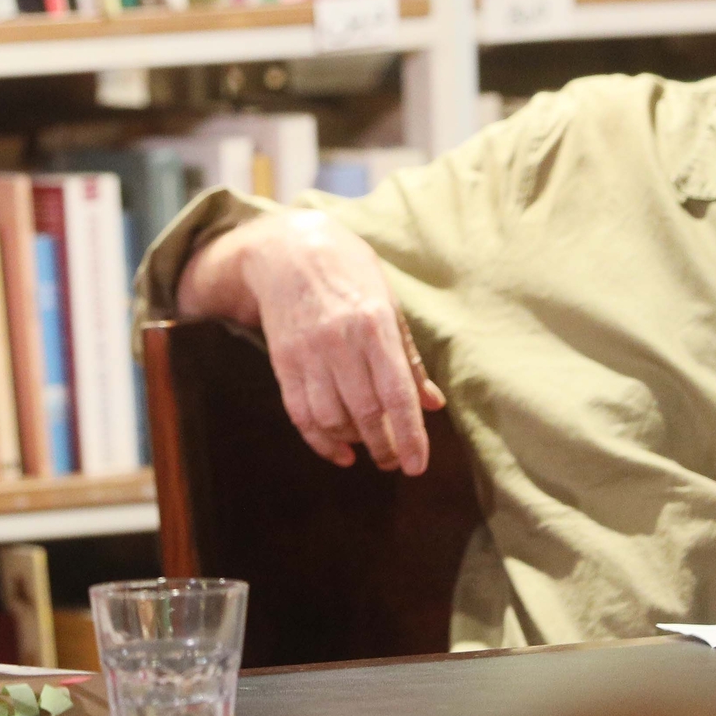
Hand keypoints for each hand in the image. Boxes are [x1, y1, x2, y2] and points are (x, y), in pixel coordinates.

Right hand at [232, 213, 444, 473]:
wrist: (285, 249)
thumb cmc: (348, 273)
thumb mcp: (388, 303)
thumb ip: (408, 357)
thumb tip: (433, 404)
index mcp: (375, 324)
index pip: (396, 393)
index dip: (410, 435)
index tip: (417, 466)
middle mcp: (340, 342)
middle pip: (366, 413)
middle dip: (385, 446)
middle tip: (396, 462)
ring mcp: (307, 353)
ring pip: (333, 418)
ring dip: (355, 442)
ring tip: (371, 448)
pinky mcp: (282, 362)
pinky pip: (301, 414)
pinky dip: (320, 441)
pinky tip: (339, 451)